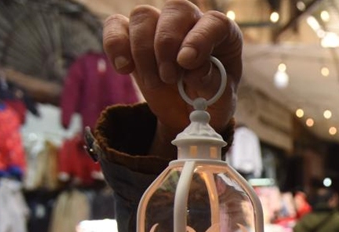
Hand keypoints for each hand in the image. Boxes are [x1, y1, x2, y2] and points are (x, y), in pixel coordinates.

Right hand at [102, 0, 241, 156]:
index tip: (186, 61)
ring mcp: (160, 26)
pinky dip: (115, 45)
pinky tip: (124, 68)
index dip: (199, 39)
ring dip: (144, 52)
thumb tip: (194, 69)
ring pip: (144, 16)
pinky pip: (116, 25)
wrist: (186, 115)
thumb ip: (212, 84)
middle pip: (175, 11)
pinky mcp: (132, 36)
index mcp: (222, 34)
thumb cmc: (210, 101)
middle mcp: (192, 22)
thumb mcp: (220, 100)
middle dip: (167, 45)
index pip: (214, 23)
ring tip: (155, 84)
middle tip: (168, 77)